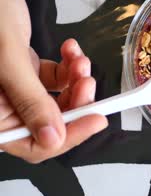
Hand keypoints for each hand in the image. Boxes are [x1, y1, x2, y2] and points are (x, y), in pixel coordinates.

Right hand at [0, 0, 107, 162]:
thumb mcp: (7, 59)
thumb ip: (30, 101)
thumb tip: (53, 139)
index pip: (30, 145)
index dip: (67, 136)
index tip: (96, 119)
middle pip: (49, 122)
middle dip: (76, 103)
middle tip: (90, 84)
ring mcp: (10, 85)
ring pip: (55, 99)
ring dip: (75, 82)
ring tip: (79, 61)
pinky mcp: (20, 67)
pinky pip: (52, 77)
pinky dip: (68, 66)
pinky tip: (71, 50)